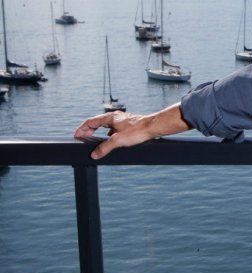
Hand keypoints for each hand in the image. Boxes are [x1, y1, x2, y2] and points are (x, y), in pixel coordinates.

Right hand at [74, 103, 189, 159]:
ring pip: (106, 125)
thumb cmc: (138, 131)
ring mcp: (122, 121)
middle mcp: (115, 117)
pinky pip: (114, 129)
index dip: (82, 129)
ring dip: (98, 132)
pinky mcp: (128, 125)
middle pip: (97, 122)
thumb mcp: (118, 141)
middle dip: (88, 130)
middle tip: (82, 137)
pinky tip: (111, 140)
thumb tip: (94, 154)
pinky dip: (108, 134)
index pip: (90, 122)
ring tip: (93, 139)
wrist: (154, 127)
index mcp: (110, 117)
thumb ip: (105, 148)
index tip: (76, 135)